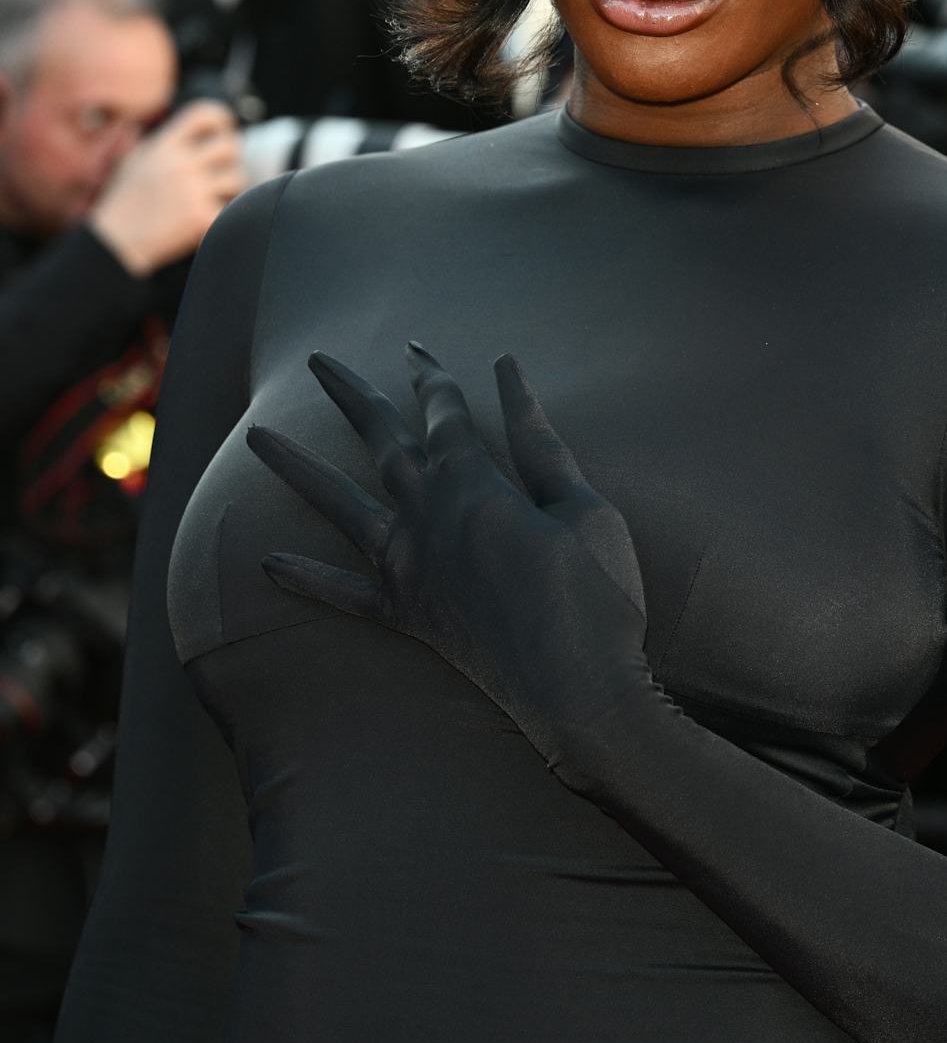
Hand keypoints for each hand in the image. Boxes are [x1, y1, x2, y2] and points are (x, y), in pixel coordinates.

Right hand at [88, 101, 245, 275]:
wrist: (116, 242)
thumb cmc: (124, 203)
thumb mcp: (134, 160)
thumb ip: (161, 140)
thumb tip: (186, 124)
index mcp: (164, 146)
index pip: (205, 114)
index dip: (221, 120)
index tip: (223, 132)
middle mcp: (180, 165)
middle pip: (230, 146)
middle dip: (229, 160)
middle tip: (219, 173)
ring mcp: (193, 192)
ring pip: (237, 179)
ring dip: (230, 189)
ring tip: (211, 198)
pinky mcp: (202, 218)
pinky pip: (232, 210)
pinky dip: (224, 215)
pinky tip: (208, 218)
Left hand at [246, 346, 651, 777]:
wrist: (578, 694)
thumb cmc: (597, 595)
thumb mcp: (582, 505)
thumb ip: (539, 440)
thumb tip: (508, 370)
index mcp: (473, 484)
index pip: (442, 411)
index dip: (431, 375)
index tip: (417, 348)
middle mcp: (427, 518)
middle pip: (380, 440)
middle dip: (349, 395)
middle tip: (316, 360)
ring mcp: (408, 569)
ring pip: (339, 505)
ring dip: (295, 468)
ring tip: (254, 437)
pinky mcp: (406, 616)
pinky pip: (343, 594)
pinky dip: (305, 578)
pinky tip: (266, 563)